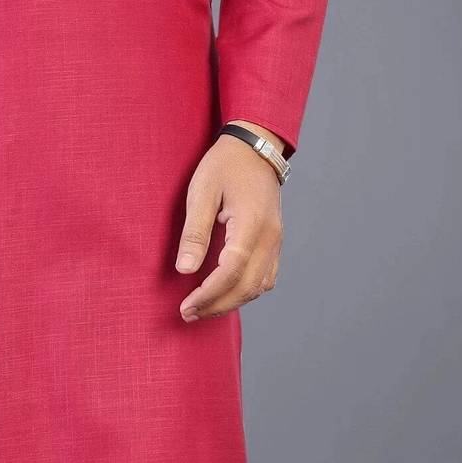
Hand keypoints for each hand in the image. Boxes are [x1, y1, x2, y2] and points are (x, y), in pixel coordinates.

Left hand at [173, 132, 282, 318]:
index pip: (231, 273)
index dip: (208, 296)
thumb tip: (185, 270)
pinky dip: (246, 291)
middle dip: (217, 306)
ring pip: (259, 287)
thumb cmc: (224, 166)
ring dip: (231, 302)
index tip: (185, 307)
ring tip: (202, 308)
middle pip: (247, 287)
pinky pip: (266, 277)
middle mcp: (270, 238)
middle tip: (188, 314)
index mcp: (251, 226)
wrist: (255, 148)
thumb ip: (194, 233)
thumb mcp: (201, 192)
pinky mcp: (274, 242)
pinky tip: (224, 293)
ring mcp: (276, 241)